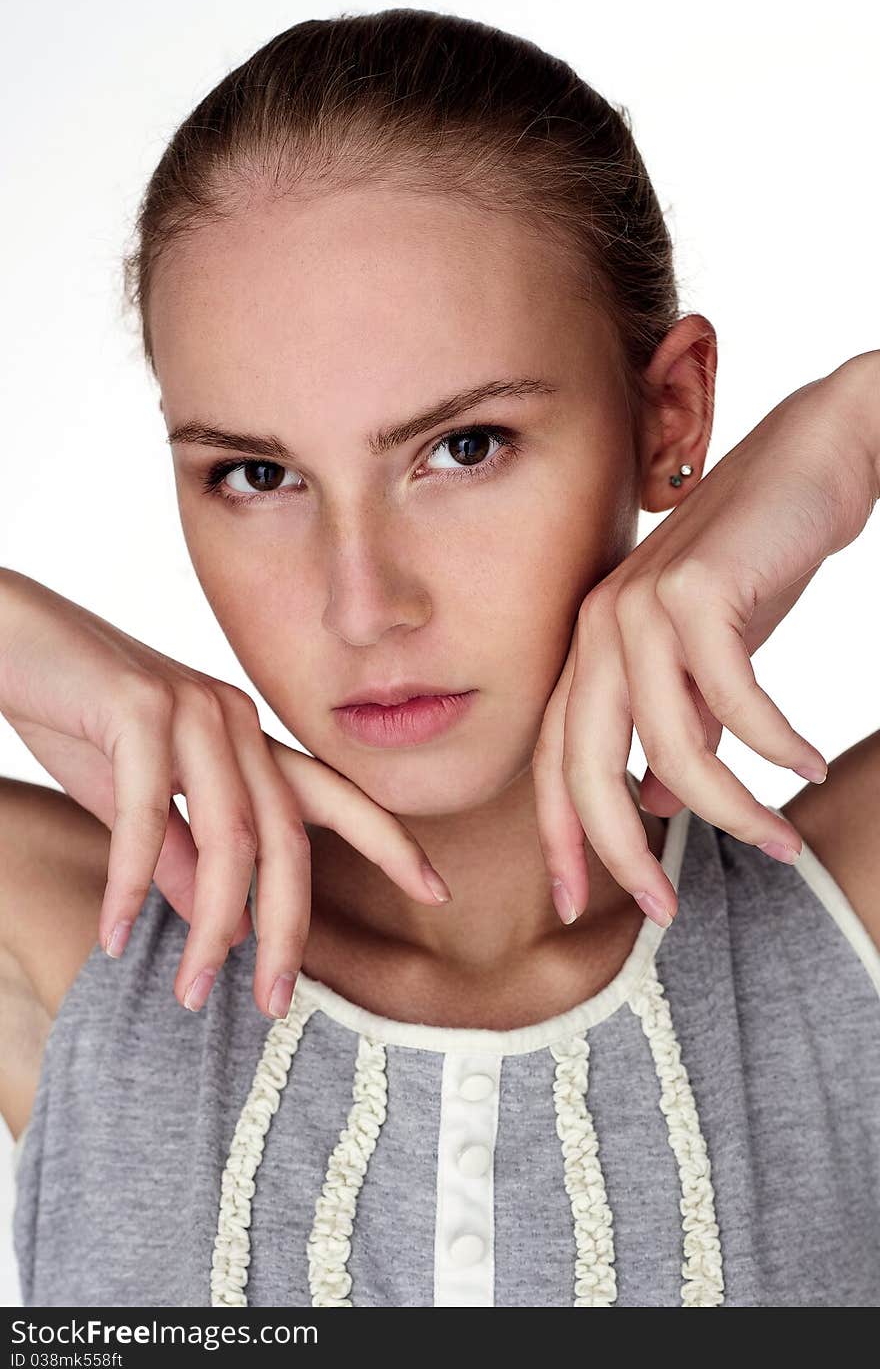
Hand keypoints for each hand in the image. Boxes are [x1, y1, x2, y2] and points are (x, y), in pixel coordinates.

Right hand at [0, 571, 450, 1016]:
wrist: (4, 633)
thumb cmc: (68, 709)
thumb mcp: (130, 796)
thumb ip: (176, 852)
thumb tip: (213, 917)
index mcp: (244, 737)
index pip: (331, 796)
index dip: (390, 842)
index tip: (438, 891)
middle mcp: (234, 718)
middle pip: (287, 836)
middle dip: (291, 926)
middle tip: (277, 1004)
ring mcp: (192, 708)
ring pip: (229, 835)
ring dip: (215, 923)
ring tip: (194, 991)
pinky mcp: (138, 706)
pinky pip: (149, 813)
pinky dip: (134, 881)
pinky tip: (118, 934)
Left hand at [532, 355, 879, 927]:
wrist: (811, 459)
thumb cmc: (756, 566)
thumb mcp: (707, 661)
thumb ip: (679, 728)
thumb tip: (662, 801)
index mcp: (590, 647)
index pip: (555, 760)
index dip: (563, 837)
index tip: (582, 905)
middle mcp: (599, 627)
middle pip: (586, 767)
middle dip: (620, 850)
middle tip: (665, 909)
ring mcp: (642, 604)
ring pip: (669, 746)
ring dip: (729, 808)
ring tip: (779, 843)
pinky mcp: (699, 590)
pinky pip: (735, 699)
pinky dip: (775, 744)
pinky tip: (808, 766)